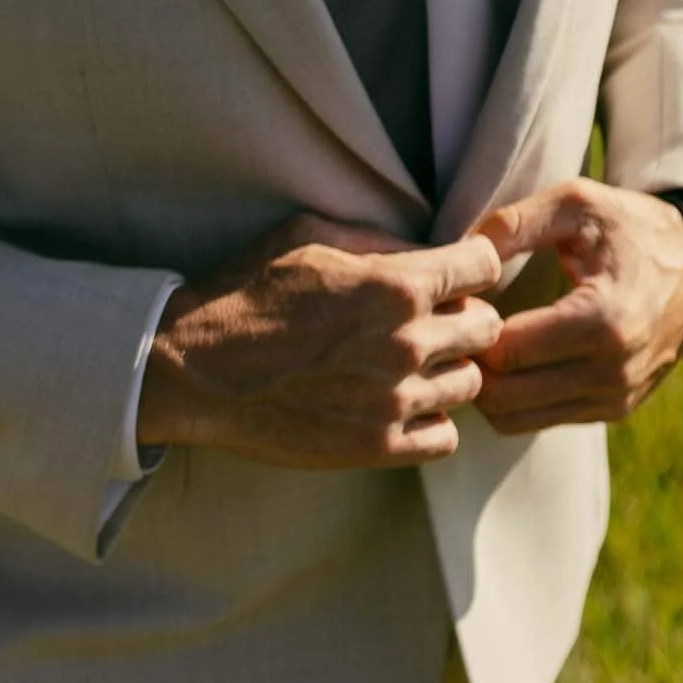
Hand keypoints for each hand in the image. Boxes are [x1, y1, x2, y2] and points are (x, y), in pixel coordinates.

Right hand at [137, 215, 504, 468]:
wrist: (195, 369)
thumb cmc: (247, 292)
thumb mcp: (309, 235)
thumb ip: (378, 239)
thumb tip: (424, 247)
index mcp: (396, 286)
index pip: (485, 265)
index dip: (472, 263)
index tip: (455, 271)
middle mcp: (406, 344)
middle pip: (487, 327)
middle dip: (467, 314)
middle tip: (435, 317)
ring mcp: (394, 401)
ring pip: (471, 383)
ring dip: (449, 368)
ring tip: (413, 362)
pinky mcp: (376, 447)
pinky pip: (445, 436)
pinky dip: (432, 419)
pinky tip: (401, 403)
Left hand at [474, 180, 682, 433]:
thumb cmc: (630, 226)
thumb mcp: (577, 203)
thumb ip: (517, 222)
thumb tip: (462, 251)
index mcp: (603, 320)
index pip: (507, 350)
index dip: (469, 326)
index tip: (460, 297)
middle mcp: (612, 371)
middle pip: (504, 396)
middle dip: (469, 363)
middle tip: (457, 324)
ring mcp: (615, 398)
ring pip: (515, 419)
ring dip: (486, 387)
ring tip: (478, 340)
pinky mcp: (615, 410)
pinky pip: (539, 420)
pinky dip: (512, 398)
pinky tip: (506, 358)